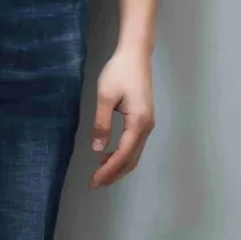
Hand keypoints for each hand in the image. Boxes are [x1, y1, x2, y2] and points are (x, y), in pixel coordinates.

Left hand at [90, 45, 155, 187]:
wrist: (135, 55)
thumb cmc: (119, 72)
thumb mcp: (105, 96)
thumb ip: (102, 123)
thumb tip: (98, 149)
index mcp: (138, 122)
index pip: (123, 154)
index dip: (108, 170)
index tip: (93, 181)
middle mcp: (146, 126)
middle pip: (131, 159)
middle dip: (113, 174)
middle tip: (94, 184)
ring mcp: (147, 124)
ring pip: (134, 154)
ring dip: (118, 167)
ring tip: (99, 175)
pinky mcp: (143, 120)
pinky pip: (134, 145)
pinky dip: (122, 156)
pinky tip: (107, 157)